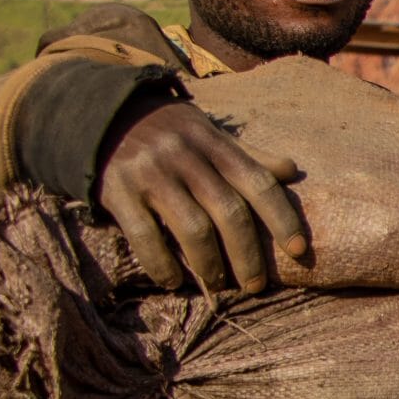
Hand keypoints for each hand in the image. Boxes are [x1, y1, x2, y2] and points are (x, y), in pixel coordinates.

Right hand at [95, 95, 306, 291]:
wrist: (99, 113)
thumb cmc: (167, 130)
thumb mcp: (207, 133)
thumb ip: (247, 154)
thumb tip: (290, 170)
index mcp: (214, 143)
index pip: (259, 183)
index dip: (282, 218)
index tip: (299, 250)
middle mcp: (186, 157)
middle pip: (229, 212)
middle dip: (247, 254)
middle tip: (255, 285)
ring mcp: (152, 173)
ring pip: (192, 228)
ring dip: (210, 264)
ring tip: (218, 283)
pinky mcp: (118, 190)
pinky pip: (144, 235)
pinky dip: (161, 264)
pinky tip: (173, 281)